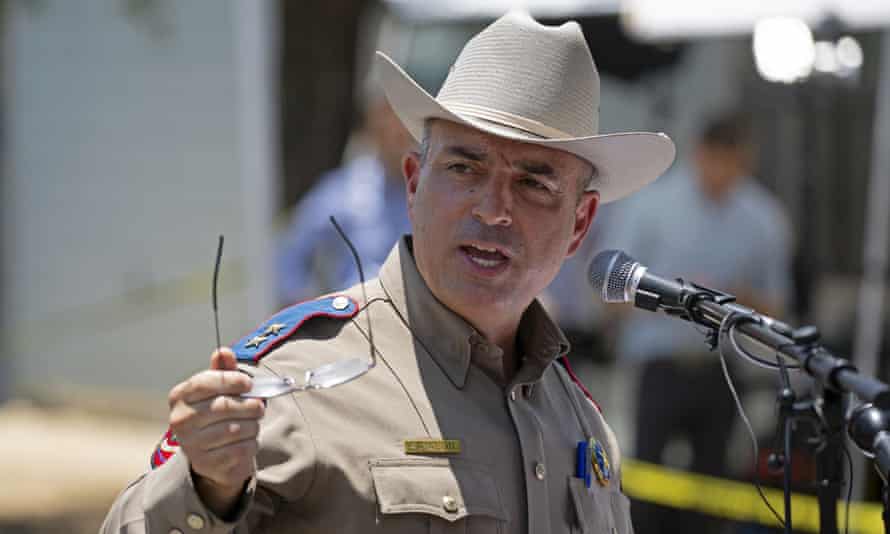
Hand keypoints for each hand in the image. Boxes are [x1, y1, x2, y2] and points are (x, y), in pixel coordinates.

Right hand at [168, 348, 264, 515]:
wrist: (213, 456)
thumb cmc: (216, 415)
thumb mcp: (218, 390)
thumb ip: (222, 370)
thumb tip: (223, 351)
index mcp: (180, 397)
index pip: (205, 382)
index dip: (232, 380)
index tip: (249, 384)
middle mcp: (180, 421)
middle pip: (224, 406)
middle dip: (250, 405)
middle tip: (259, 406)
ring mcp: (192, 445)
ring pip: (236, 428)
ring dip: (253, 425)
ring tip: (251, 423)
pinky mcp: (207, 464)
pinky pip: (241, 449)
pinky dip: (252, 443)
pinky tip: (247, 441)